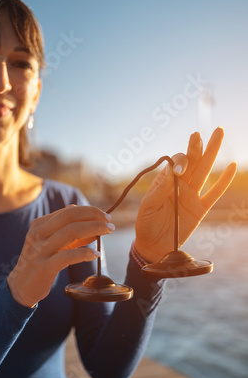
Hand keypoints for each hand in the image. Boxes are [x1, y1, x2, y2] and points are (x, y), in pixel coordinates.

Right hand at [7, 205, 113, 306]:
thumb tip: (81, 213)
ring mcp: (40, 250)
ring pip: (71, 232)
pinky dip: (84, 253)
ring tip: (107, 232)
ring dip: (94, 229)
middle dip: (93, 216)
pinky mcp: (44, 267)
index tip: (104, 216)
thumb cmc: (39, 263)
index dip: (89, 211)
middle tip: (109, 222)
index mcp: (39, 225)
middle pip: (70, 217)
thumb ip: (63, 230)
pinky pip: (68, 256)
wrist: (20, 287)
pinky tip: (95, 254)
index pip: (68, 211)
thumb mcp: (49, 243)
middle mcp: (38, 234)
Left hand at [134, 127, 236, 262]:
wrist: (153, 246)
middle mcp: (180, 185)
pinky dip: (224, 181)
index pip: (176, 163)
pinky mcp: (201, 208)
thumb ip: (162, 188)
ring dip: (212, 153)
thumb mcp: (149, 205)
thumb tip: (174, 170)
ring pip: (205, 171)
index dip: (181, 160)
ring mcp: (192, 195)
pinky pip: (215, 193)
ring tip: (219, 133)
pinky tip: (231, 166)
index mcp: (165, 181)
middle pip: (192, 161)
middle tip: (203, 132)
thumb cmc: (146, 223)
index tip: (180, 169)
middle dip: (197, 146)